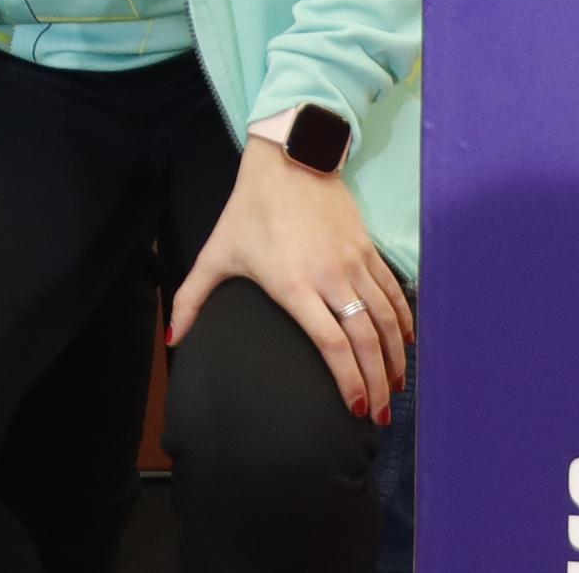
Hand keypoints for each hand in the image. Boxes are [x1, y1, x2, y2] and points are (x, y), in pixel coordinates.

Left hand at [171, 136, 409, 422]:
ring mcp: (354, 264)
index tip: (353, 409)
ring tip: (394, 388)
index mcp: (294, 286)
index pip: (332, 345)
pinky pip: (394, 295)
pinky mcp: (369, 251)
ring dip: (396, 359)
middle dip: (377, 383)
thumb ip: (192, 299)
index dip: (348, 380)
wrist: (288, 161)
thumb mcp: (215, 254)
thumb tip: (173, 339)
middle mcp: (330, 279)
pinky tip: (405, 346)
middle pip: (366, 341)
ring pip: (387, 321)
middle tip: (380, 417)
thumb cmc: (247, 211)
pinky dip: (404, 324)